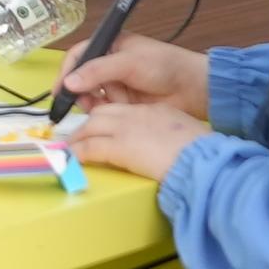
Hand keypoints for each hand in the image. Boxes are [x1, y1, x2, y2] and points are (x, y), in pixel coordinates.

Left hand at [52, 98, 211, 186]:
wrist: (199, 157)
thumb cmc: (200, 150)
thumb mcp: (185, 134)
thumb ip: (169, 133)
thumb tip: (164, 146)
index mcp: (154, 110)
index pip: (122, 109)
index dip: (108, 118)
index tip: (101, 127)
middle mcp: (136, 114)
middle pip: (102, 113)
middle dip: (88, 124)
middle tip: (79, 136)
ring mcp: (125, 129)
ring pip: (90, 127)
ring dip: (78, 138)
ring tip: (69, 148)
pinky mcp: (118, 146)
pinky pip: (90, 148)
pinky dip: (78, 153)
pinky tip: (72, 159)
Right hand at [59, 37, 210, 119]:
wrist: (193, 89)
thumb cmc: (164, 66)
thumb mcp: (129, 63)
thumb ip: (98, 71)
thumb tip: (68, 83)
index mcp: (110, 46)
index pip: (79, 55)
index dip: (67, 70)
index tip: (61, 89)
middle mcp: (109, 64)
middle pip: (80, 77)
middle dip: (77, 90)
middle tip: (78, 102)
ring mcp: (115, 84)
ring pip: (90, 95)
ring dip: (90, 102)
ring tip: (96, 107)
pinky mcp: (122, 103)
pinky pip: (103, 108)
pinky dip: (102, 112)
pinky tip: (108, 113)